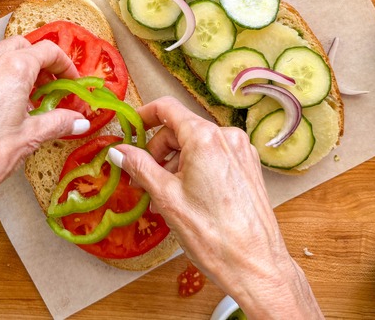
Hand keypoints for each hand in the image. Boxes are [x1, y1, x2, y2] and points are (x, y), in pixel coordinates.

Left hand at [0, 36, 88, 318]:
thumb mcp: (26, 140)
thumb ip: (56, 123)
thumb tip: (78, 120)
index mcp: (11, 69)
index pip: (46, 50)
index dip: (64, 63)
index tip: (70, 79)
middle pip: (18, 47)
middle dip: (37, 63)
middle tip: (47, 89)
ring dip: (10, 69)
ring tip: (18, 99)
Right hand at [108, 97, 321, 318]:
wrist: (256, 266)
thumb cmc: (214, 236)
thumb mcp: (166, 198)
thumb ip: (140, 168)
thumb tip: (119, 151)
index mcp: (206, 139)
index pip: (167, 108)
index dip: (143, 116)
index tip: (130, 130)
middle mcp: (227, 138)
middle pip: (180, 130)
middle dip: (157, 153)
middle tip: (140, 180)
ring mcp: (241, 153)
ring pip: (196, 146)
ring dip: (174, 166)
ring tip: (161, 199)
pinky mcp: (248, 169)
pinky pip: (213, 159)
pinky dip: (193, 171)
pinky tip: (184, 199)